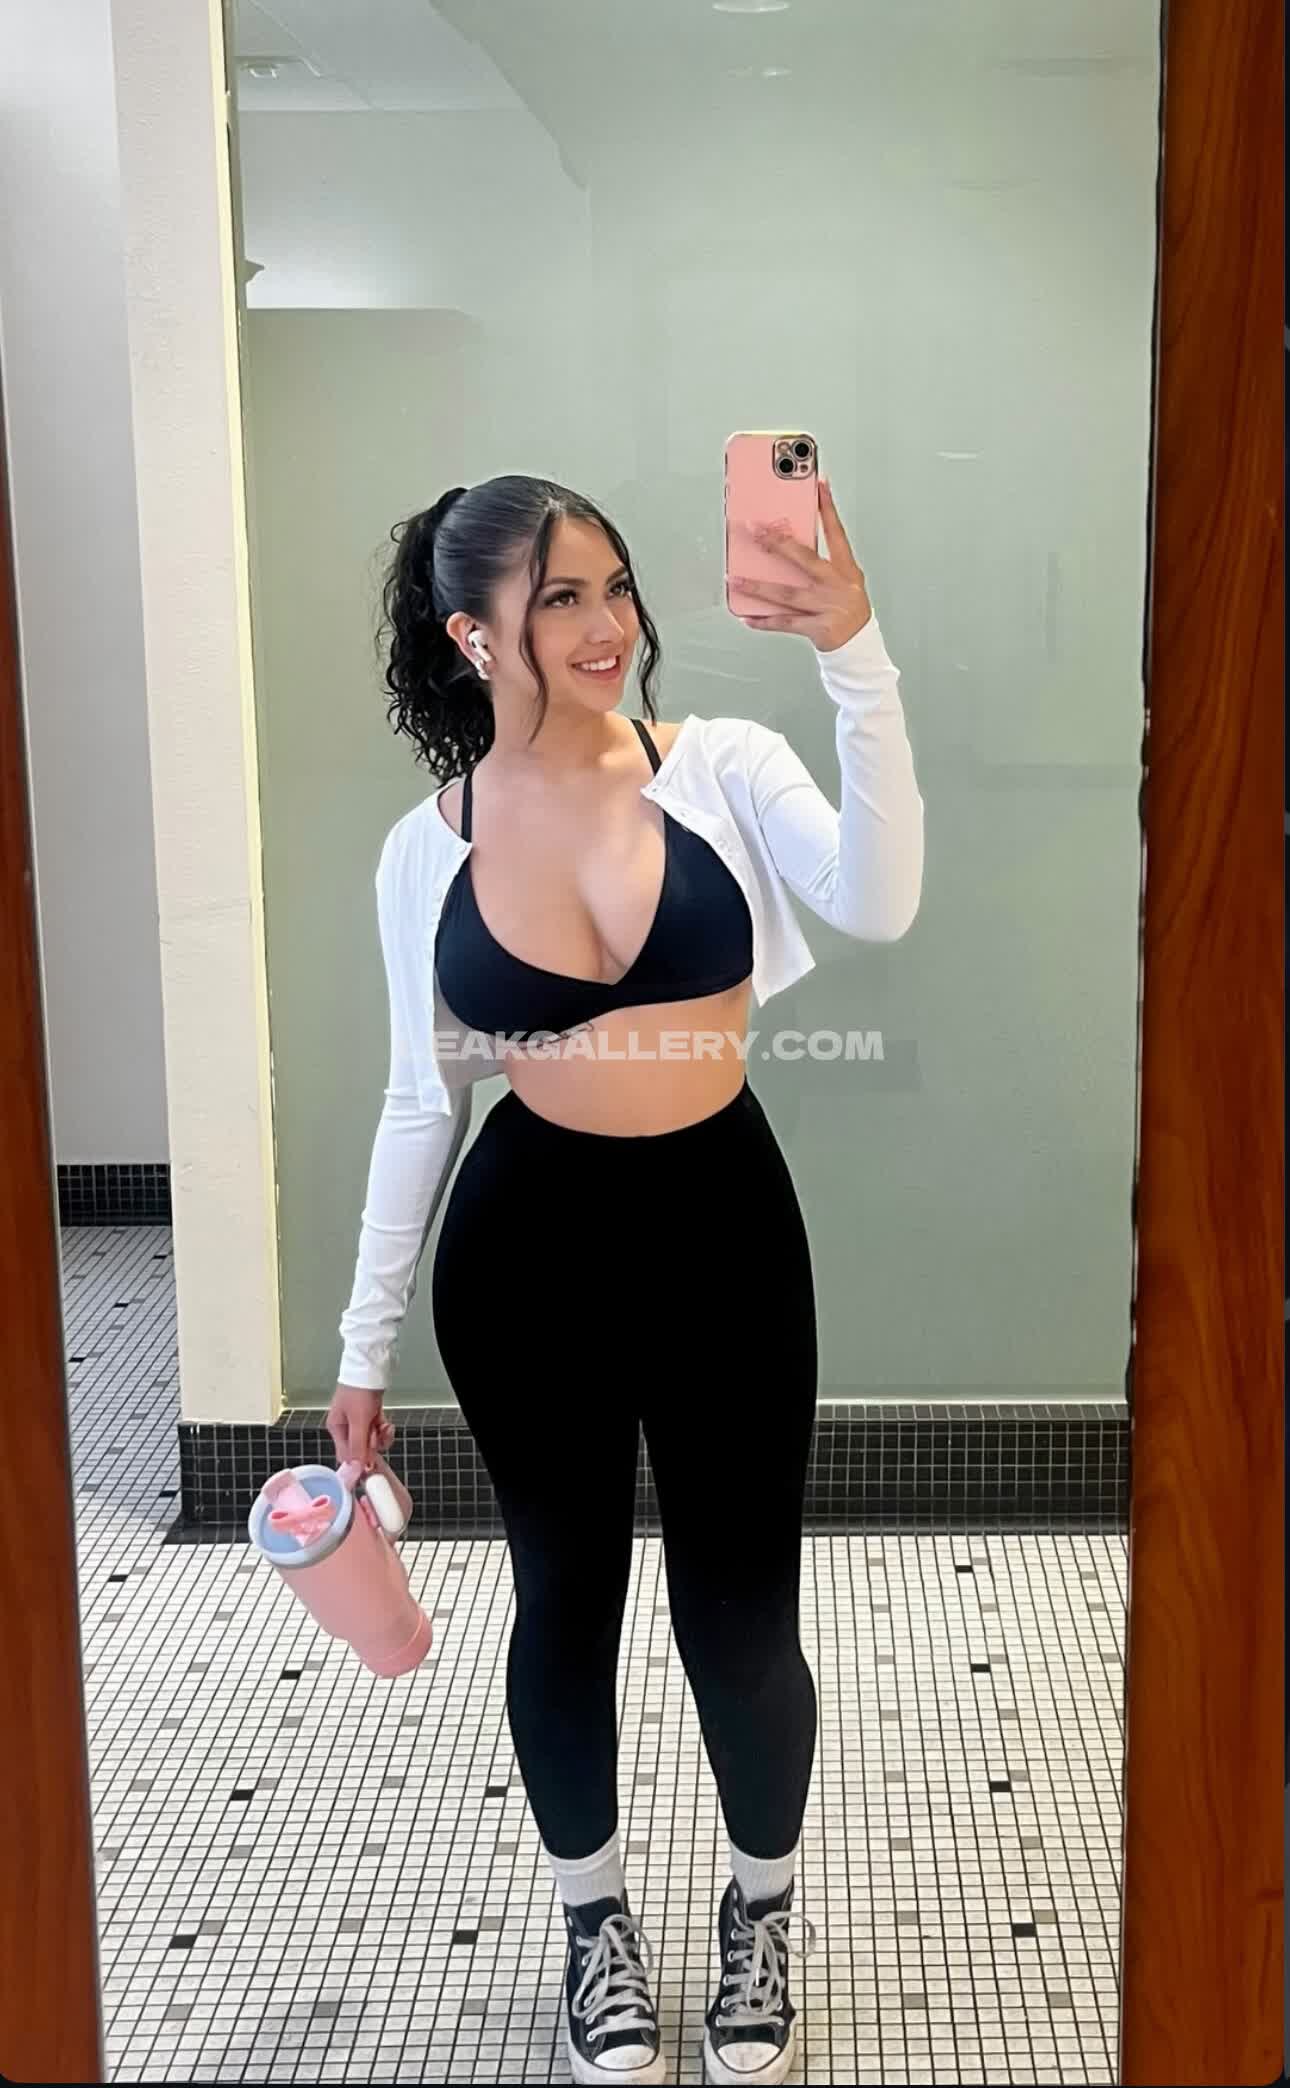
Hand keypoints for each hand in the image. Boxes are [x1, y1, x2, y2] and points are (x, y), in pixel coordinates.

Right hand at [326, 1383, 393, 1470]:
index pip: (345, 1455)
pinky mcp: (371, 1415)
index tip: (372, 1462)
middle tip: (377, 1435)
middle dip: (373, 1445)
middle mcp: (346, 1426)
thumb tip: (357, 1467)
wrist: (372, 1367)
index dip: (359, 1461)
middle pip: (360, 1449)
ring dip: (381, 1437)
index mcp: (336, 1427)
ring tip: (384, 1427)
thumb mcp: (359, 1421)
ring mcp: (359, 1421)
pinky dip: (384, 1429)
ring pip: (372, 1441)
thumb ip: (358, 1445)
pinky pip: (378, 1431)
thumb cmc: (360, 1390)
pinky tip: (387, 1424)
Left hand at [730, 478, 872, 652]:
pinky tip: (747, 616)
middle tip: (755, 529)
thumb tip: (787, 545)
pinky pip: (784, 623)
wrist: (859, 644)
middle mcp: (835, 585)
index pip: (836, 532)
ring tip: (735, 580)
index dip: (828, 508)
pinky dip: (764, 621)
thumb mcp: (844, 581)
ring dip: (758, 587)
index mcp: (845, 569)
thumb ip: (821, 563)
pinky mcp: (817, 627)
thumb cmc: (848, 608)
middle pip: (803, 558)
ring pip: (786, 593)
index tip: (819, 485)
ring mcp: (826, 606)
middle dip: (777, 543)